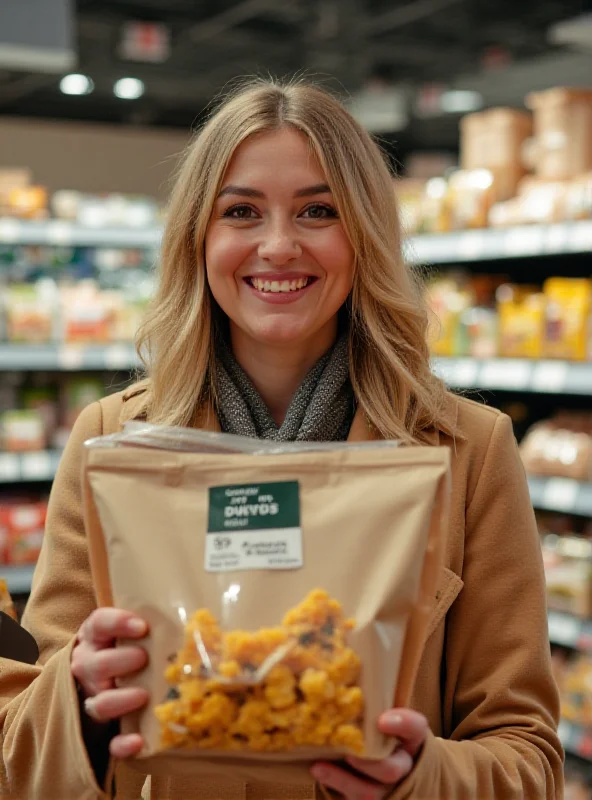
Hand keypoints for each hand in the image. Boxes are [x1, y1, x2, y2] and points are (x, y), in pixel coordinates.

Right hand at [71, 607, 149, 758]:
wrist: (104, 674)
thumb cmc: (128, 644)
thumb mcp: (133, 628)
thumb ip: (155, 621)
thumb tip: (205, 615)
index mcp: (97, 636)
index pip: (99, 623)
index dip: (117, 623)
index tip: (142, 626)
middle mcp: (90, 665)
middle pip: (97, 665)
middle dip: (121, 661)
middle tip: (143, 657)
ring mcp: (95, 697)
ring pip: (99, 703)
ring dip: (121, 700)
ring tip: (143, 695)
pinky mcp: (105, 727)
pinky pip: (109, 740)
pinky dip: (122, 743)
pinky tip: (138, 741)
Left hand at [311, 709, 427, 798]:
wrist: (381, 758)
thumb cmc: (378, 728)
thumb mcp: (382, 713)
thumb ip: (371, 703)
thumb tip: (340, 673)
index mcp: (410, 737)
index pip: (416, 728)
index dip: (403, 724)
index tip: (382, 720)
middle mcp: (402, 765)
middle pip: (393, 770)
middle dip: (371, 764)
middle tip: (349, 752)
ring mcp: (385, 788)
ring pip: (370, 793)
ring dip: (343, 780)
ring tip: (319, 767)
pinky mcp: (368, 796)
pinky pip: (353, 797)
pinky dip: (334, 785)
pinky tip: (317, 770)